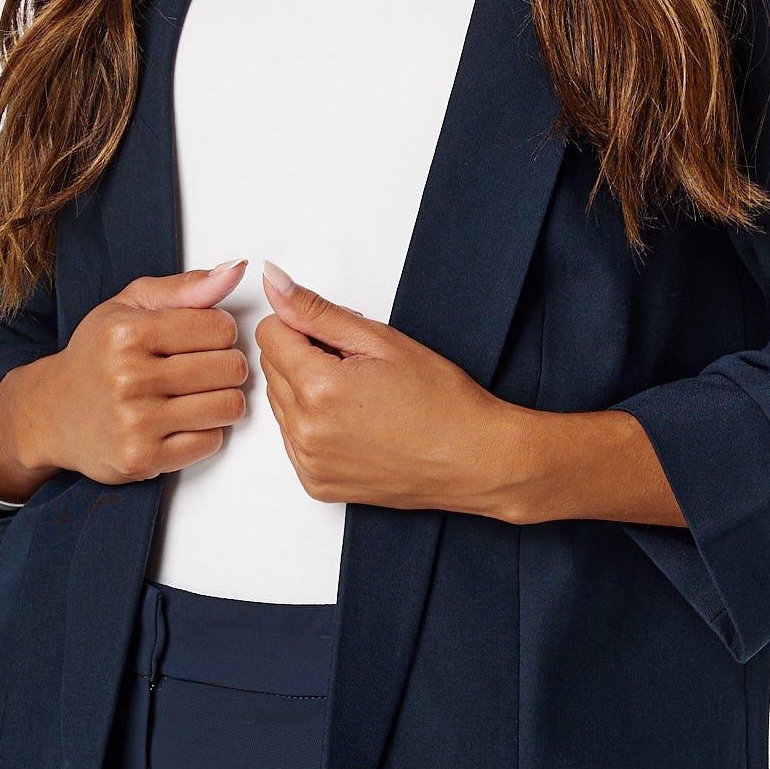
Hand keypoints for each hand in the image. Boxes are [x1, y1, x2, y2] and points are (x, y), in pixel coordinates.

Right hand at [0, 260, 249, 500]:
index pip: (221, 327)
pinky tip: (180, 421)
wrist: (53, 413)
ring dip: (220, 400)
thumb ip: (185, 287)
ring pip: (228, 406)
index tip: (198, 340)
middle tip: (198, 369)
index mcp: (126, 333)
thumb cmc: (97, 355)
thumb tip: (237, 269)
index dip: (218, 332)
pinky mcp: (142, 459)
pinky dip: (204, 431)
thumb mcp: (130, 305)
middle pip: (230, 368)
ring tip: (194, 394)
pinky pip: (211, 442)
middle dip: (224, 366)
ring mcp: (134, 422)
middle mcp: (128, 377)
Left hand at [254, 261, 689, 528]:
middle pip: (277, 369)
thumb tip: (278, 279)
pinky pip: (302, 440)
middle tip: (370, 360)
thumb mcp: (391, 342)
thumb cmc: (456, 398)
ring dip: (316, 388)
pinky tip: (372, 420)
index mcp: (321, 395)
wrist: (493, 465)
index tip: (344, 325)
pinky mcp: (325, 489)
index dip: (309, 320)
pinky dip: (323, 424)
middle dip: (311, 354)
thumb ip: (326, 311)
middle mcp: (308, 438)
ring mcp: (315, 469)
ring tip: (377, 393)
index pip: (277, 332)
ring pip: (287, 405)